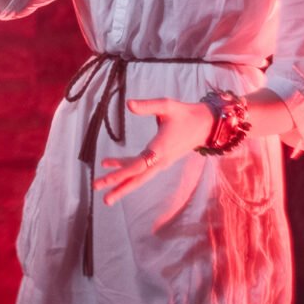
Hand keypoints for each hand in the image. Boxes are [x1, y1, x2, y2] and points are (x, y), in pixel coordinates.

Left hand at [93, 98, 213, 205]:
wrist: (205, 125)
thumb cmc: (185, 114)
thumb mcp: (167, 106)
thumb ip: (147, 106)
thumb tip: (128, 104)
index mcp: (161, 149)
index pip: (139, 165)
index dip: (122, 172)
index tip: (108, 179)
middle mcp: (160, 160)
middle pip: (137, 177)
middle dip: (119, 187)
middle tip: (104, 199)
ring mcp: (159, 161)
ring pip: (137, 175)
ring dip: (119, 181)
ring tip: (99, 186)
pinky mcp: (158, 159)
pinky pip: (139, 166)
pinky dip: (123, 166)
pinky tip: (107, 163)